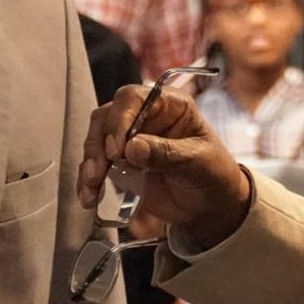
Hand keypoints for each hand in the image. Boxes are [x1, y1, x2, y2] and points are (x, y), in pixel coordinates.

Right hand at [77, 85, 251, 246]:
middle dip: (98, 145)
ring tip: (91, 189)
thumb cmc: (213, 174)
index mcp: (168, 105)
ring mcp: (128, 140)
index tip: (117, 149)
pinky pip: (97, 166)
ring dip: (90, 164)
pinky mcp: (119, 164)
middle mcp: (144, 117)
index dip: (119, 119)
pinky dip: (89, 181)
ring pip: (96, 141)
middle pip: (106, 118)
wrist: (211, 205)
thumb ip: (167, 154)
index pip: (133, 98)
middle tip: (99, 172)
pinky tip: (90, 197)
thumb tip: (132, 148)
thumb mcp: (198, 162)